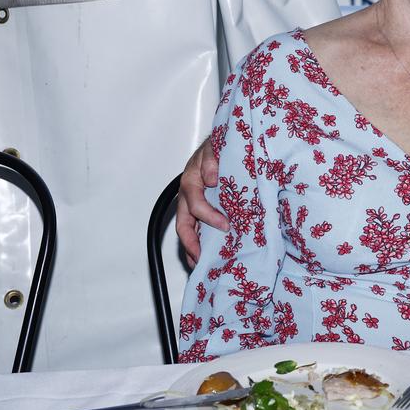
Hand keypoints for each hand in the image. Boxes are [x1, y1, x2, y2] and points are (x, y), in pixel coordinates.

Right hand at [176, 136, 224, 266]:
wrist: (221, 145)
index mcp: (190, 182)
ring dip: (193, 248)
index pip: (196, 205)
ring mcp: (193, 204)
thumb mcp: (214, 148)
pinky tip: (207, 254)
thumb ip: (210, 160)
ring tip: (200, 264)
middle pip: (184, 225)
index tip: (225, 226)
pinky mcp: (202, 208)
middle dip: (191, 244)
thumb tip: (210, 179)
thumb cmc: (217, 147)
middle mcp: (188, 196)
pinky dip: (200, 242)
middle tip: (202, 259)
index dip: (209, 217)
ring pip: (188, 230)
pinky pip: (197, 227)